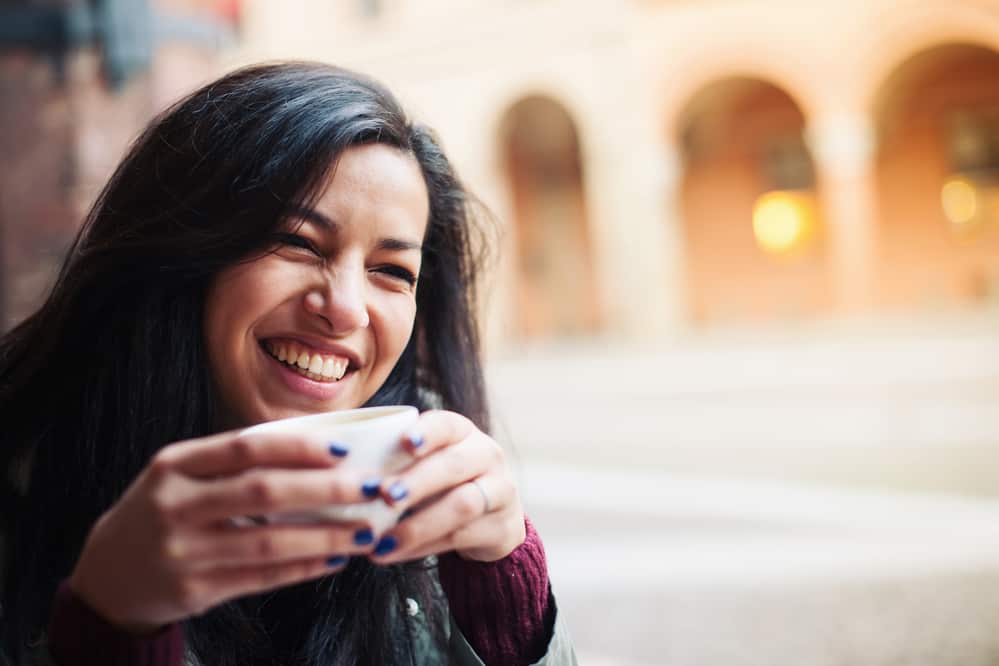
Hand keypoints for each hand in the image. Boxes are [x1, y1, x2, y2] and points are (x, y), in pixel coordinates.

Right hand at [68, 429, 380, 633]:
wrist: (107, 573)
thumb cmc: (164, 510)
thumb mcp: (182, 475)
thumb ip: (235, 462)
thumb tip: (319, 448)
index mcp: (175, 464)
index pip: (245, 447)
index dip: (298, 447)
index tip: (344, 450)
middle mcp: (174, 505)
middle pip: (262, 492)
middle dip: (325, 490)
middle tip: (370, 488)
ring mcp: (181, 552)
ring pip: (267, 542)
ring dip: (324, 537)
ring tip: (364, 531)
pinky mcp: (193, 591)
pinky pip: (260, 578)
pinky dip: (302, 569)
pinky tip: (333, 560)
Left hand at [368, 410, 524, 564]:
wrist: (494, 520)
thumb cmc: (443, 485)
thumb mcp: (428, 464)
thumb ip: (395, 462)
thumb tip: (342, 475)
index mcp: (463, 432)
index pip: (447, 424)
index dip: (426, 432)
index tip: (404, 443)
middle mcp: (486, 455)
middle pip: (453, 466)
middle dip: (417, 481)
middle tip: (384, 495)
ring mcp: (500, 490)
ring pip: (462, 505)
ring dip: (418, 524)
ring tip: (383, 541)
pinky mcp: (502, 526)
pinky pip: (461, 537)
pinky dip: (423, 547)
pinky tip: (394, 554)